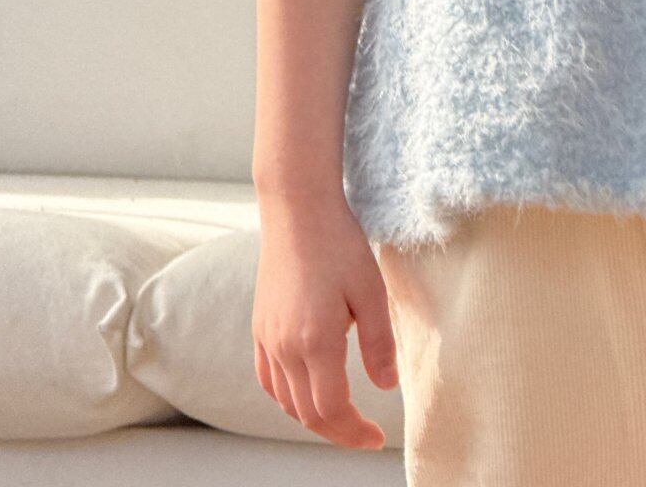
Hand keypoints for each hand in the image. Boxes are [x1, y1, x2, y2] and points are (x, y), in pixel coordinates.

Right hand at [253, 196, 397, 449]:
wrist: (297, 210)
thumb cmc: (339, 244)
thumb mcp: (371, 290)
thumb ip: (379, 342)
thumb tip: (386, 386)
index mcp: (315, 342)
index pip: (332, 410)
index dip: (355, 432)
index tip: (378, 437)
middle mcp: (284, 347)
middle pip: (307, 414)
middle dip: (338, 431)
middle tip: (365, 432)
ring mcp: (266, 338)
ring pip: (286, 401)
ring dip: (314, 417)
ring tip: (343, 415)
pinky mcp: (259, 326)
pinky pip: (268, 379)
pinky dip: (287, 398)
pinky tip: (306, 392)